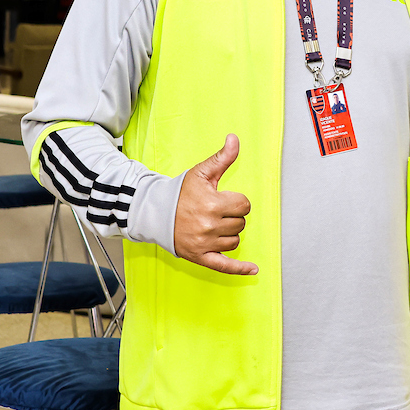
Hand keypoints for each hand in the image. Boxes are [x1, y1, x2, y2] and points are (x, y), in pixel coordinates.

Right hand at [173, 133, 257, 274]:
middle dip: (232, 216)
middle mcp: (209, 225)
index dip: (237, 201)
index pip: (244, 205)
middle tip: (215, 211)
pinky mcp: (200, 257)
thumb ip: (222, 157)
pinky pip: (224, 266)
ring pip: (235, 241)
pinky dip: (240, 270)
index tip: (224, 199)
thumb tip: (234, 139)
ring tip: (213, 225)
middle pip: (241, 223)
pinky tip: (254, 271)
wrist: (155, 212)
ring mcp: (204, 243)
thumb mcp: (202, 172)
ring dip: (229, 233)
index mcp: (212, 204)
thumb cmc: (180, 192)